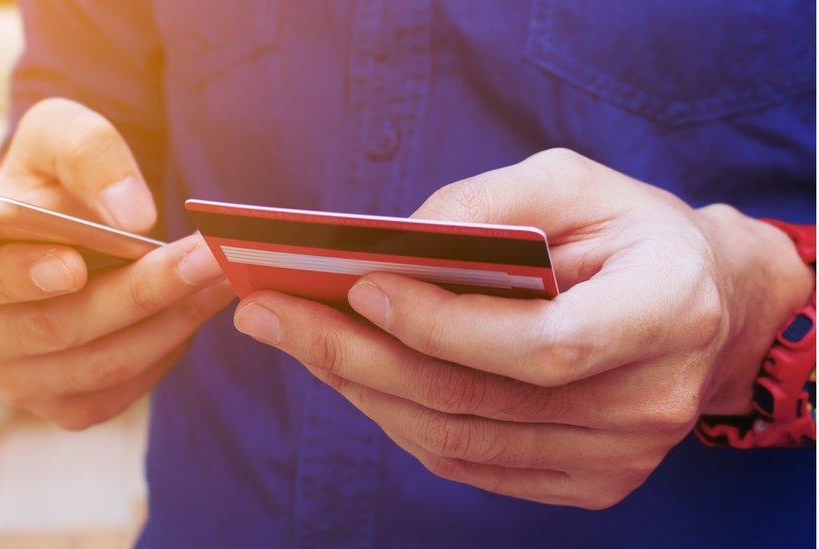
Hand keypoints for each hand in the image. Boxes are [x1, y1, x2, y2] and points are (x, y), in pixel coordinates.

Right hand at [0, 98, 233, 429]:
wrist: (69, 231)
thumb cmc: (53, 181)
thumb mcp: (59, 134)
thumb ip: (88, 152)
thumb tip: (133, 214)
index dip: (20, 275)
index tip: (73, 265)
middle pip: (59, 328)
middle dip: (142, 292)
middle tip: (208, 258)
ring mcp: (18, 381)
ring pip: (103, 363)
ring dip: (173, 320)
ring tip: (224, 276)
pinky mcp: (66, 406)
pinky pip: (125, 387)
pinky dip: (169, 347)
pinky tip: (199, 306)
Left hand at [232, 148, 812, 507]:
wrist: (701, 303)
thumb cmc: (629, 230)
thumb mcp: (570, 180)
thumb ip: (486, 204)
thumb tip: (390, 247)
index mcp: (668, 309)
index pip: (542, 346)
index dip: (444, 325)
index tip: (359, 289)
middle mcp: (651, 400)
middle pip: (479, 400)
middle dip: (358, 357)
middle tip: (273, 317)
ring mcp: (621, 456)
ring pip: (460, 440)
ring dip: (363, 391)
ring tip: (294, 342)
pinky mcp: (590, 482)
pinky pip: (470, 463)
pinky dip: (399, 421)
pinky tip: (352, 377)